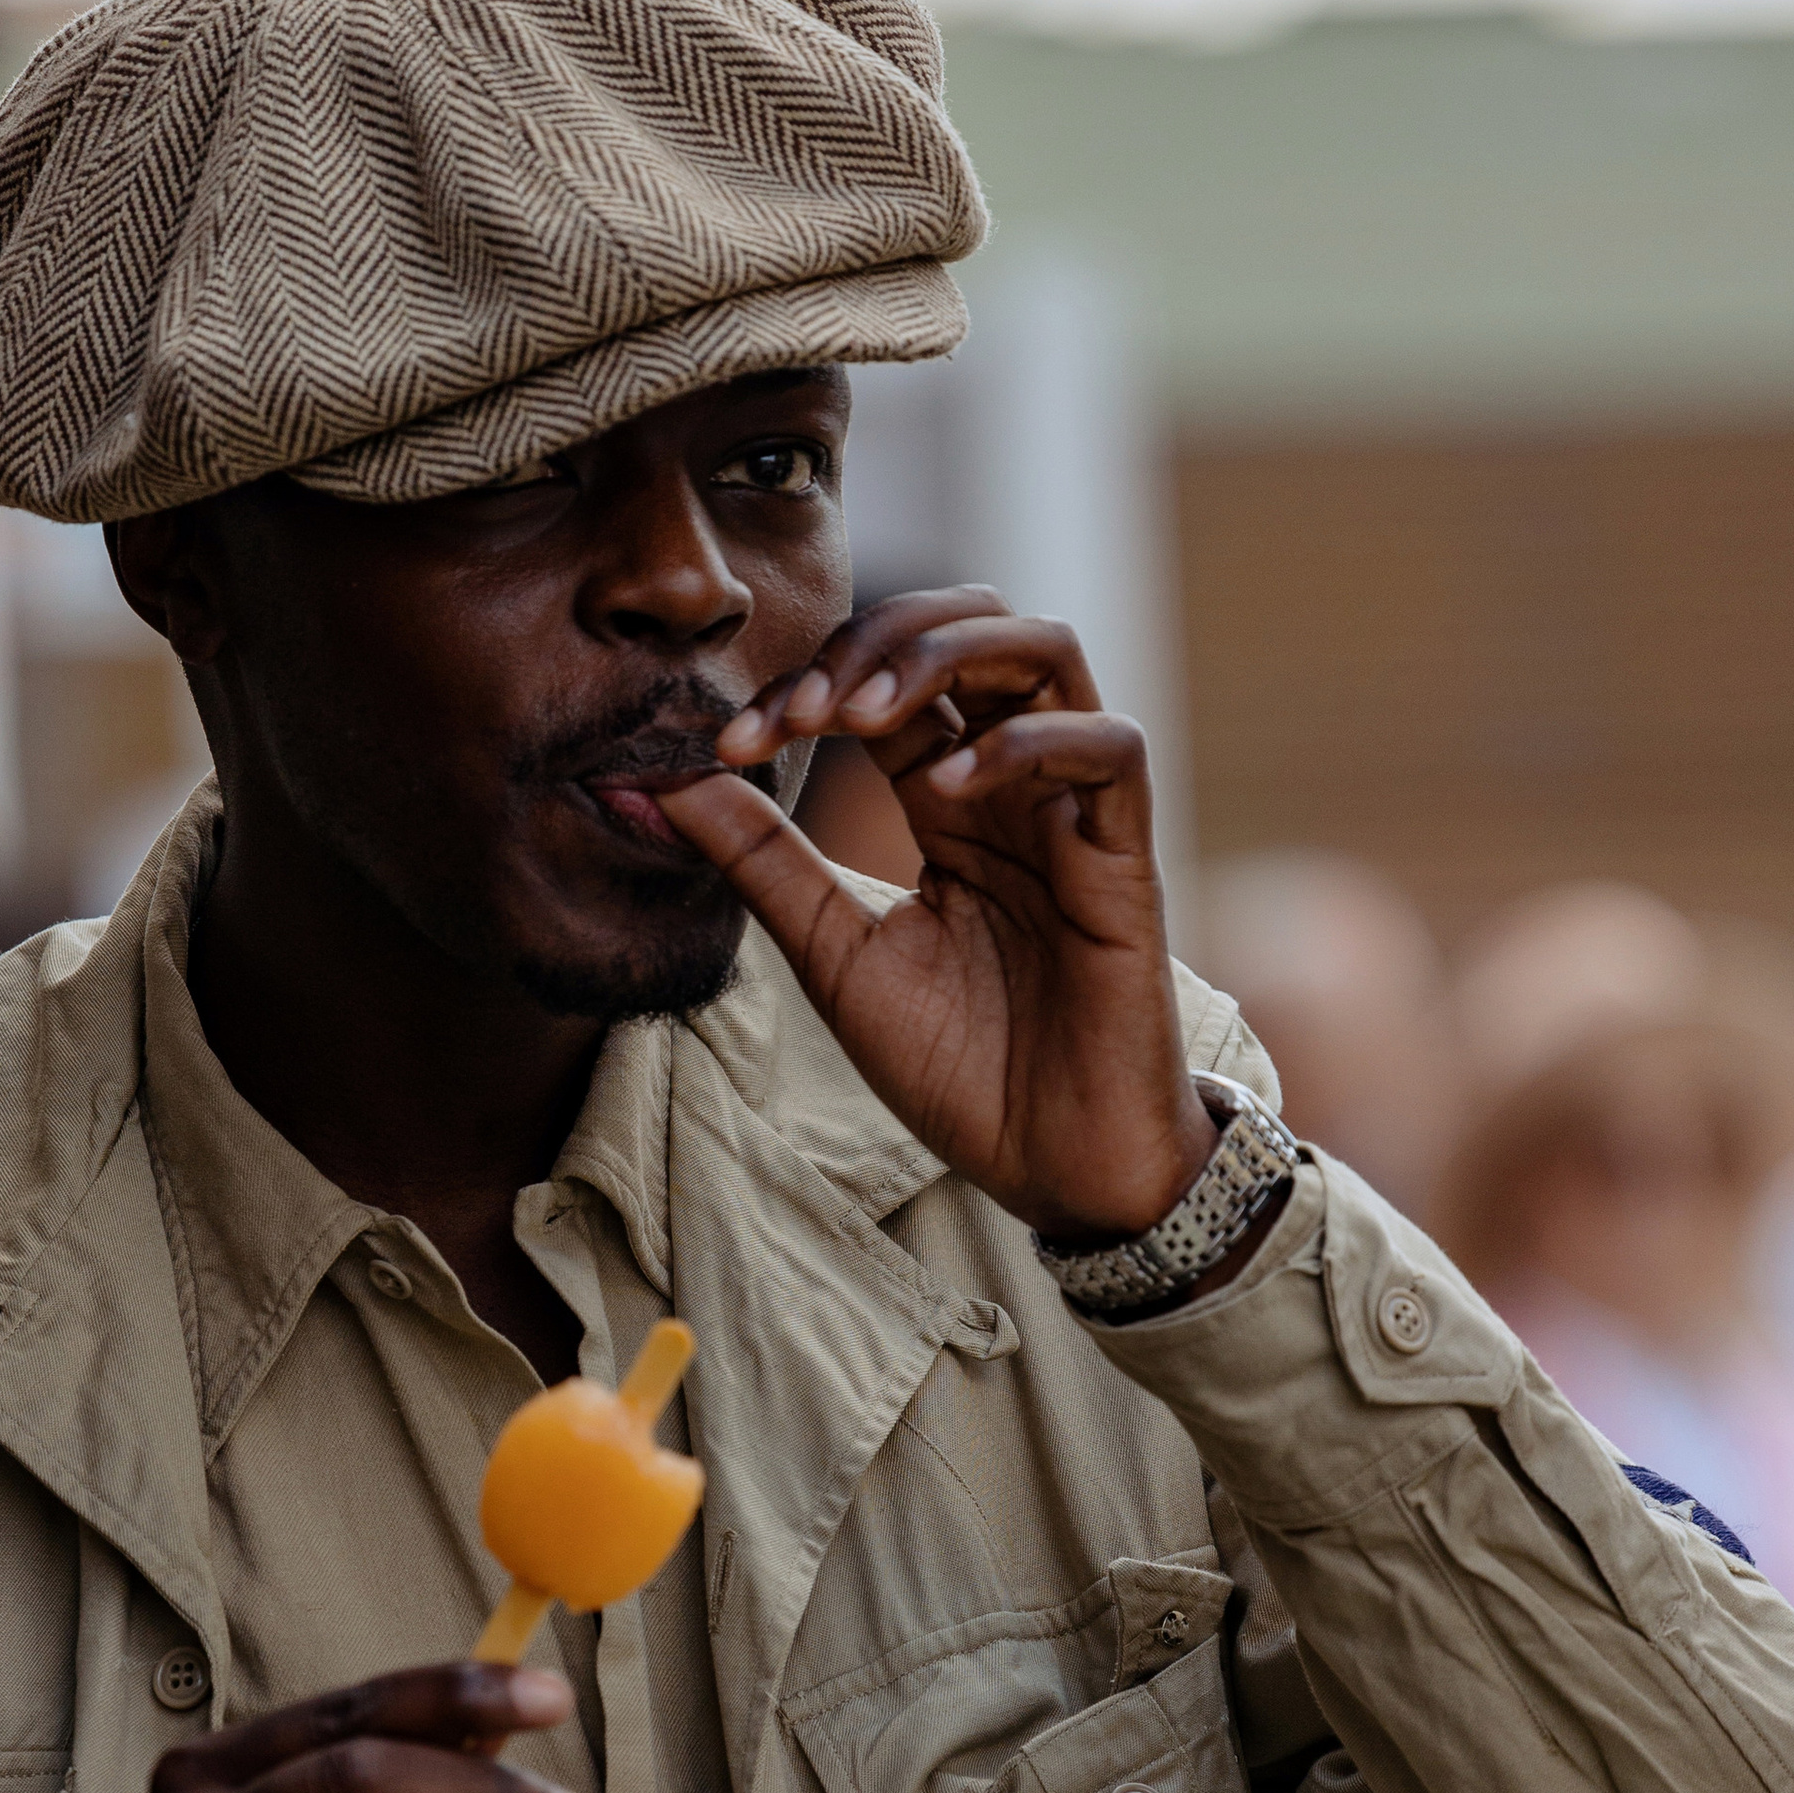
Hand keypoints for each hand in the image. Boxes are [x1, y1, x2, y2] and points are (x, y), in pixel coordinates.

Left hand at [667, 588, 1213, 1243]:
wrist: (1052, 1168)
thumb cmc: (960, 1068)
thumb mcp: (832, 954)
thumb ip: (762, 862)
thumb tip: (665, 781)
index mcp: (947, 798)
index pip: (885, 680)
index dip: (807, 684)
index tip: (729, 743)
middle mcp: (1014, 785)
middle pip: (972, 624)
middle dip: (879, 638)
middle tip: (808, 708)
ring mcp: (1075, 812)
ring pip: (1048, 650)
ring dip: (948, 655)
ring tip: (868, 715)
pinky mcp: (1128, 857)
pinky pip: (1109, 745)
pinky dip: (1027, 741)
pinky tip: (951, 786)